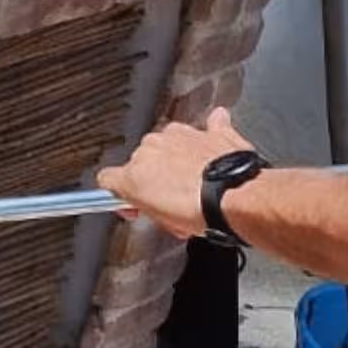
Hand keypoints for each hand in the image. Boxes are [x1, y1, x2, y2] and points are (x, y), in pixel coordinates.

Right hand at [98, 107, 253, 237]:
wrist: (237, 197)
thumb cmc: (201, 210)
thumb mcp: (164, 223)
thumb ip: (147, 206)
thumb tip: (146, 203)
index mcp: (135, 170)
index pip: (110, 178)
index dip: (120, 193)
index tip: (134, 202)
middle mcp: (152, 146)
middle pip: (144, 159)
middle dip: (155, 175)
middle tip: (171, 197)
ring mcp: (182, 136)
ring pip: (171, 143)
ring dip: (179, 157)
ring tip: (196, 181)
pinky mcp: (211, 132)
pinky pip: (209, 125)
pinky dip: (211, 131)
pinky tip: (213, 137)